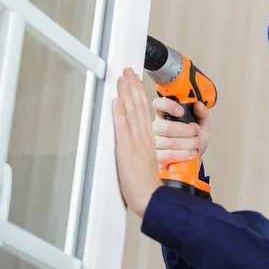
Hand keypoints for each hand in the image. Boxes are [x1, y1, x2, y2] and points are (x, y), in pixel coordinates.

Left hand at [113, 68, 162, 217]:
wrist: (151, 197)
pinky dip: (119, 113)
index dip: (139, 94)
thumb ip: (143, 147)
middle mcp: (143, 137)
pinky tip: (117, 100)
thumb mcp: (148, 161)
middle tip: (128, 70)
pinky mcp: (126, 150)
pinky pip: (123, 127)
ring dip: (127, 93)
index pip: (144, 111)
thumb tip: (137, 138)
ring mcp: (135, 142)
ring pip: (132, 112)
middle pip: (138, 106)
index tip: (135, 80)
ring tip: (124, 78)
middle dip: (133, 86)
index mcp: (148, 139)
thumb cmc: (147, 184)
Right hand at [152, 97, 209, 169]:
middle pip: (166, 127)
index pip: (158, 104)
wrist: (193, 161)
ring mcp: (155, 143)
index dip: (168, 106)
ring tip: (196, 144)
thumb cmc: (194, 140)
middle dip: (186, 131)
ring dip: (189, 143)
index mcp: (165, 115)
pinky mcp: (157, 157)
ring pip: (170, 142)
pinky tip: (191, 153)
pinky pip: (169, 155)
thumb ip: (202, 114)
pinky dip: (184, 154)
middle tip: (196, 132)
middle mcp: (157, 128)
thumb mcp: (202, 125)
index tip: (181, 111)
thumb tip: (198, 104)